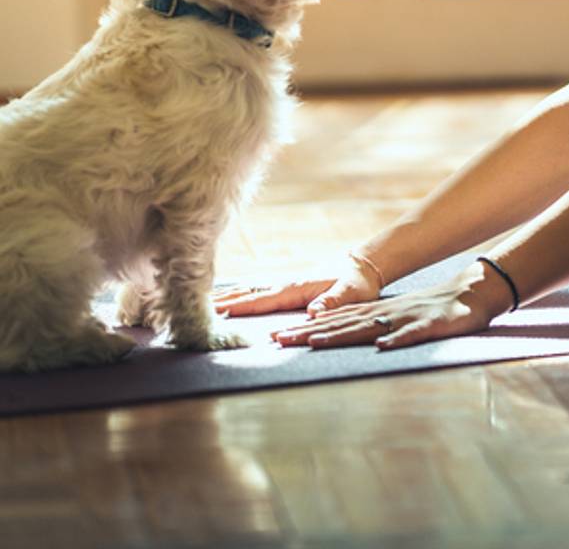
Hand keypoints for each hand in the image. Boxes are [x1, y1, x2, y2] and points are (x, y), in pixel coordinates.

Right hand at [212, 255, 378, 317]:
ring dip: (230, 297)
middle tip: (195, 309)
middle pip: (249, 295)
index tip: (215, 312)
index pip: (261, 300)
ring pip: (251, 292)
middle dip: (224, 302)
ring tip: (205, 304)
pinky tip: (232, 298)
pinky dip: (242, 295)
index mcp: (295, 289)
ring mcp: (286, 285)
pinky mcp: (289, 288)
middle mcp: (285, 286)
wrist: (363, 266)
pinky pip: (260, 293)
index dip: (239, 307)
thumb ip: (333, 302)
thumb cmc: (357, 283)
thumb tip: (314, 311)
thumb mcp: (350, 294)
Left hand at [269, 274, 500, 351]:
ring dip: (342, 334)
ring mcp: (408, 318)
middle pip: (344, 323)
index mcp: (379, 314)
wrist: (474, 292)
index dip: (306, 329)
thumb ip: (378, 327)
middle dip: (309, 332)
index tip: (276, 337)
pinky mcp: (433, 325)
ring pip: (370, 327)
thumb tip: (351, 343)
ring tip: (315, 341)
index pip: (337, 321)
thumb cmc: (437, 311)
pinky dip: (397, 339)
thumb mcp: (402, 319)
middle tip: (277, 339)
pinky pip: (413, 334)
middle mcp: (387, 314)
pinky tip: (382, 345)